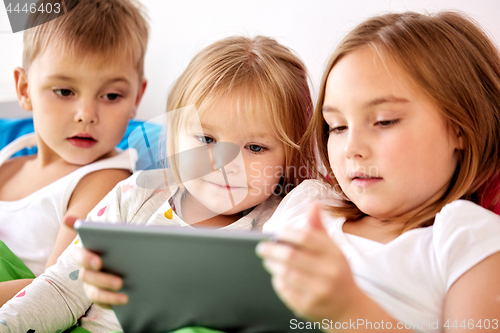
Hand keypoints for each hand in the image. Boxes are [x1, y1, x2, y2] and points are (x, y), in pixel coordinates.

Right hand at [64, 216, 127, 307]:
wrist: (133, 260)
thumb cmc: (120, 245)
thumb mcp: (115, 235)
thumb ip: (98, 228)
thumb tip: (70, 219)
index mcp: (87, 253)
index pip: (80, 255)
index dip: (87, 258)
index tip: (99, 262)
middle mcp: (86, 271)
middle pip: (87, 276)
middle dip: (102, 279)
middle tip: (119, 281)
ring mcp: (92, 286)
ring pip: (94, 292)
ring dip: (108, 293)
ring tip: (125, 291)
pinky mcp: (101, 297)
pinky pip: (104, 302)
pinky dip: (113, 301)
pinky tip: (127, 299)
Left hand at [256, 202, 360, 321]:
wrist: (349, 307)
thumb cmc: (336, 271)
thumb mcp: (333, 249)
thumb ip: (319, 228)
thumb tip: (314, 204)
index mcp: (334, 254)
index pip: (307, 237)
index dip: (288, 233)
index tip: (278, 232)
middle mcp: (329, 272)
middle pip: (292, 256)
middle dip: (272, 250)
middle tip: (262, 247)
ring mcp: (319, 291)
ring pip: (286, 274)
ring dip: (272, 265)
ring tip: (268, 260)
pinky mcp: (309, 306)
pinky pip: (285, 291)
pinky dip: (278, 282)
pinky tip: (277, 276)